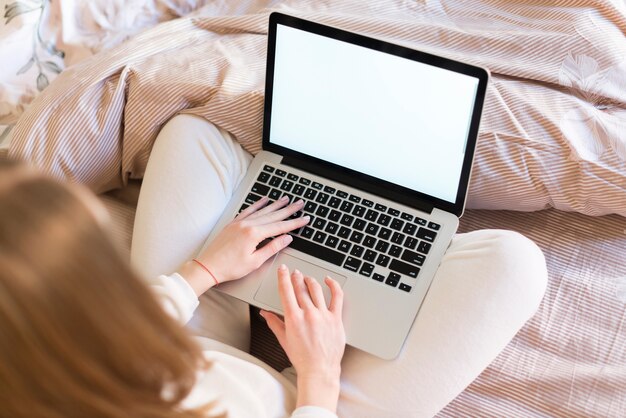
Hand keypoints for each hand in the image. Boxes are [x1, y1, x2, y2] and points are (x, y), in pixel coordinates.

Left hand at [179, 196, 308, 295]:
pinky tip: (264, 200)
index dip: (294, 223)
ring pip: (262, 211)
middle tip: (300, 204)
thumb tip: (286, 239)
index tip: (305, 219)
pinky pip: (248, 210)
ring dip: (275, 205)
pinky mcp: (233, 223)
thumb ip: (272, 248)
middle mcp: (247, 225)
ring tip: (286, 199)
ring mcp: (240, 222)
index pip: (280, 227)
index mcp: (254, 234)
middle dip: (288, 210)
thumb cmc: (230, 267)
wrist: (208, 266)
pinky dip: (258, 204)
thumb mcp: (255, 261)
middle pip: (273, 215)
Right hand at [261, 265, 345, 411]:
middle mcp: (308, 314)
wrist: (319, 370)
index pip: (286, 291)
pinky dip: (333, 286)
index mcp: (293, 318)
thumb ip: (274, 323)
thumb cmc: (302, 358)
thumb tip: (264, 313)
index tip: (283, 269)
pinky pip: (337, 297)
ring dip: (310, 280)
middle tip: (294, 272)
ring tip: (307, 278)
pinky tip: (329, 281)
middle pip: (300, 288)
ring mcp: (323, 315)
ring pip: (316, 289)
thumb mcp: (284, 339)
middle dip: (296, 277)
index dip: (283, 277)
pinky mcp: (336, 318)